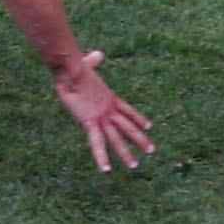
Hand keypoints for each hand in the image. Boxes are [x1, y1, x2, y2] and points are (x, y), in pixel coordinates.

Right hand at [50, 51, 154, 171]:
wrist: (71, 67)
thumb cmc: (75, 65)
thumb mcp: (86, 65)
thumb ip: (93, 61)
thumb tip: (98, 54)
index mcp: (109, 97)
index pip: (128, 111)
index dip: (138, 118)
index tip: (149, 126)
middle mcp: (109, 109)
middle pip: (128, 126)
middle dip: (140, 139)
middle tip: (152, 150)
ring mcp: (101, 116)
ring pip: (117, 137)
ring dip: (125, 153)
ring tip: (134, 166)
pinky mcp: (90, 121)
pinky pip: (96, 142)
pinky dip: (101, 157)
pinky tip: (105, 170)